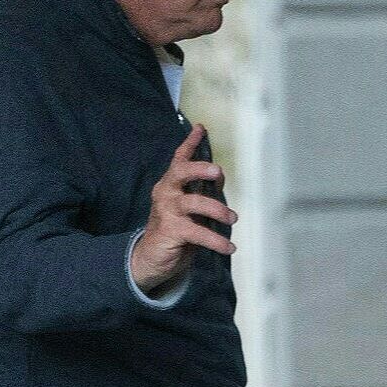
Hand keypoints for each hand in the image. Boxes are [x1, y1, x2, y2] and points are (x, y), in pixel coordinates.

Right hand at [130, 123, 237, 292]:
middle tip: (218, 172)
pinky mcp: (171, 231)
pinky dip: (217, 241)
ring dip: (218, 209)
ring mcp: (167, 211)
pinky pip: (199, 233)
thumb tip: (218, 176)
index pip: (179, 159)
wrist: (153, 258)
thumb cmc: (176, 227)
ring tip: (233, 219)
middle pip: (180, 172)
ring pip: (194, 203)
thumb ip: (202, 190)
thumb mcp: (190, 206)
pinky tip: (229, 247)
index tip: (200, 128)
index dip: (189, 143)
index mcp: (171, 184)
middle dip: (199, 169)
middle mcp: (166, 193)